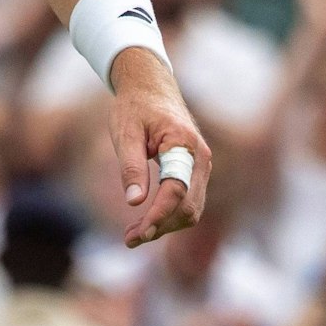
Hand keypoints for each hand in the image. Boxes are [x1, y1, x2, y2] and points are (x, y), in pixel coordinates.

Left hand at [108, 49, 210, 244]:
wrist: (149, 86)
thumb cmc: (135, 107)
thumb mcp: (125, 132)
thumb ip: (131, 166)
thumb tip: (134, 203)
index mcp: (184, 143)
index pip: (176, 190)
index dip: (158, 215)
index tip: (138, 233)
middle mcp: (200, 157)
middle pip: (188, 206)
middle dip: (161, 226)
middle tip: (129, 239)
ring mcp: (201, 166)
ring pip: (190, 209)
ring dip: (165, 225)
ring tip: (133, 235)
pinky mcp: (195, 172)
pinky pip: (187, 201)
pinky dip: (169, 216)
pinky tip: (145, 223)